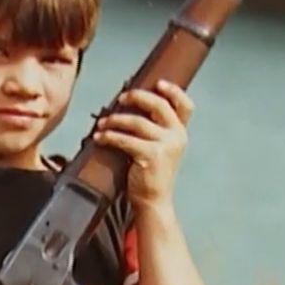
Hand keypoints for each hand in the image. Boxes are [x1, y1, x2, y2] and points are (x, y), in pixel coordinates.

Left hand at [93, 81, 193, 209]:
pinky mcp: (151, 156)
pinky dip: (108, 136)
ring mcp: (165, 146)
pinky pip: (124, 139)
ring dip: (114, 120)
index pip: (185, 105)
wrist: (153, 201)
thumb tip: (131, 105)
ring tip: (101, 123)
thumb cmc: (151, 173)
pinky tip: (99, 137)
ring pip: (136, 122)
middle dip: (136, 97)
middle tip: (120, 99)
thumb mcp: (161, 148)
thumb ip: (156, 128)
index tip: (158, 83)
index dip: (173, 91)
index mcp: (181, 133)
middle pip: (158, 105)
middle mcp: (177, 136)